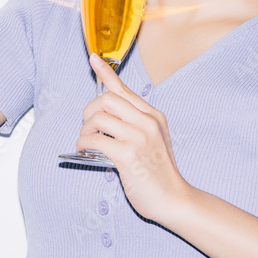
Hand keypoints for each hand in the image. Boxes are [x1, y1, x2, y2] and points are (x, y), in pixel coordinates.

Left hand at [77, 53, 190, 222]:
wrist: (173, 199)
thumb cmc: (158, 173)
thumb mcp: (152, 141)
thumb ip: (133, 124)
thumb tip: (105, 115)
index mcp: (153, 116)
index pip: (124, 89)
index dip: (106, 72)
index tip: (93, 59)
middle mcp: (147, 122)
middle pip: (107, 99)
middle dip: (89, 111)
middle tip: (88, 128)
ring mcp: (139, 138)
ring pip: (98, 119)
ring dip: (85, 131)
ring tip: (86, 143)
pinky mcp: (128, 155)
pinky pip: (96, 141)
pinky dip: (85, 144)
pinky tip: (86, 151)